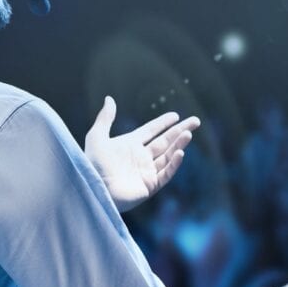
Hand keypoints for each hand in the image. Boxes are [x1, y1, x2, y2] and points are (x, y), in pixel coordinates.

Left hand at [84, 96, 199, 212]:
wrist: (93, 188)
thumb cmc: (91, 164)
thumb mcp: (96, 136)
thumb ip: (105, 118)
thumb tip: (109, 98)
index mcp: (130, 144)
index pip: (151, 131)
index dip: (163, 123)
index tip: (176, 115)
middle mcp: (141, 157)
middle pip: (165, 141)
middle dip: (180, 131)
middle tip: (196, 121)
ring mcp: (146, 172)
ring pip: (168, 156)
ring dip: (179, 144)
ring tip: (188, 134)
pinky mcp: (149, 186)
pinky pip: (165, 173)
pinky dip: (173, 164)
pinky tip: (180, 152)